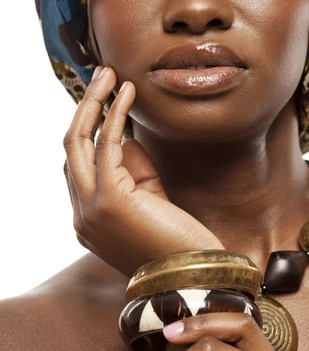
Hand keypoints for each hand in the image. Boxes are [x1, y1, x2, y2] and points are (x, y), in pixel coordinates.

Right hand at [63, 66, 223, 275]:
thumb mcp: (151, 198)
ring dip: (93, 103)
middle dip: (84, 109)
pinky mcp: (109, 201)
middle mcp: (81, 215)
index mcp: (88, 219)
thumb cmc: (178, 239)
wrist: (196, 275)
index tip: (103, 100)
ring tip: (109, 75)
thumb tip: (127, 134)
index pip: (77, 165)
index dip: (89, 128)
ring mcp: (90, 209)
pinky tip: (126, 93)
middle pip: (70, 148)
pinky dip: (115, 114)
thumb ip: (134, 168)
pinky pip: (106, 145)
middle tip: (100, 77)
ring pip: (77, 142)